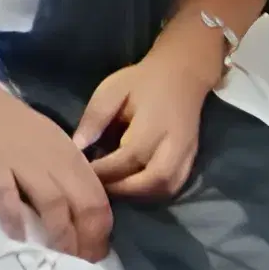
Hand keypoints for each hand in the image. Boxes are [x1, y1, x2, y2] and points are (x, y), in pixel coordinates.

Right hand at [0, 84, 114, 261]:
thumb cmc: (7, 121)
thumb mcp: (48, 140)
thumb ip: (65, 170)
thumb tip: (78, 208)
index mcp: (70, 154)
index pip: (99, 199)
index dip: (101, 231)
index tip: (96, 253)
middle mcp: (54, 160)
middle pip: (83, 206)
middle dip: (86, 241)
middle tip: (81, 264)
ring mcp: (24, 163)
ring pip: (54, 207)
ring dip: (59, 238)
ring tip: (57, 260)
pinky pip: (8, 199)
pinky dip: (15, 220)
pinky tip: (17, 237)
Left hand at [77, 43, 217, 203]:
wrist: (183, 74)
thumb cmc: (143, 81)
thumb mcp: (112, 90)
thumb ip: (95, 118)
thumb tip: (77, 146)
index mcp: (154, 125)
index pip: (128, 158)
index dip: (104, 171)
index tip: (80, 173)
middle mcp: (175, 145)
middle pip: (152, 181)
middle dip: (122, 189)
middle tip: (96, 187)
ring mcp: (187, 154)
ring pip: (165, 189)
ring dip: (137, 195)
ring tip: (111, 188)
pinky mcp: (191, 160)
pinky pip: (174, 186)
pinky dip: (152, 193)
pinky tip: (131, 186)